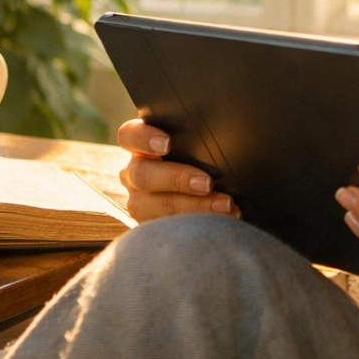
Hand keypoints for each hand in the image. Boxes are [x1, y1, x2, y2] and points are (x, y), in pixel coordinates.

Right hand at [116, 118, 239, 220]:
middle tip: (207, 183)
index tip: (167, 144)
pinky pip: (169, 229)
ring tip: (225, 206)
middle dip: (177, 179)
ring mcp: (140, 202)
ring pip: (155, 206)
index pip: (129, 135)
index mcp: (140, 145)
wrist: (209, 190)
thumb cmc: (204, 157)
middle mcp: (134, 173)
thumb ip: (199, 136)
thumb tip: (228, 129)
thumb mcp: (197, 144)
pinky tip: (223, 221)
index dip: (144, 138)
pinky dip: (198, 224)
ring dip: (194, 207)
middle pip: (143, 175)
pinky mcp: (152, 227)